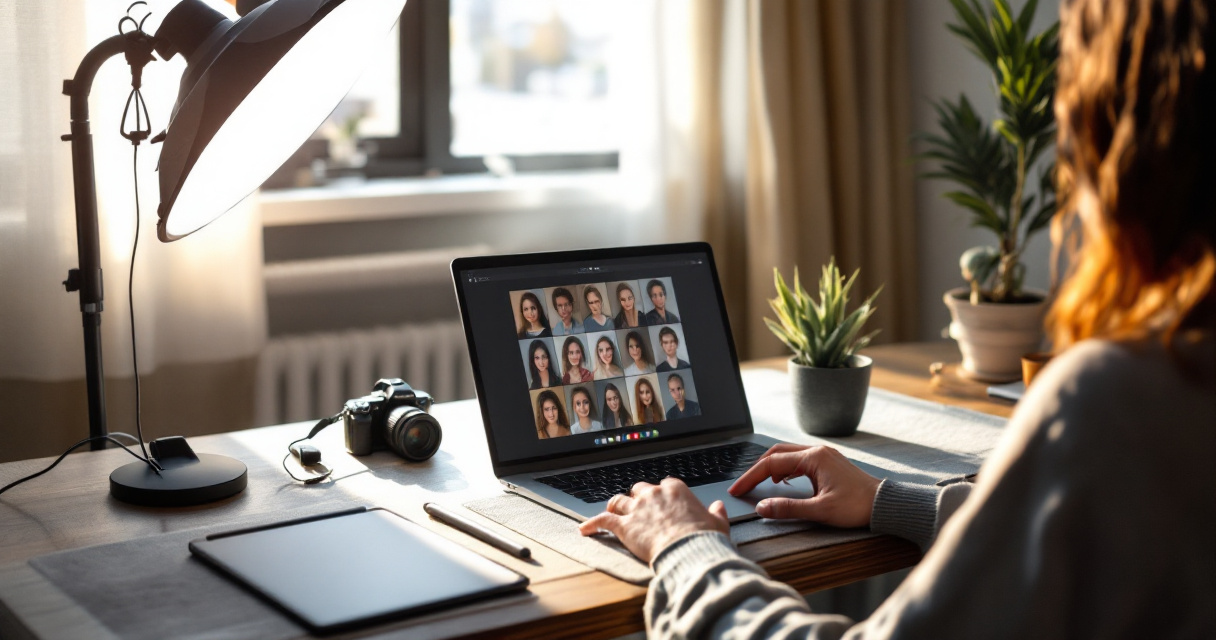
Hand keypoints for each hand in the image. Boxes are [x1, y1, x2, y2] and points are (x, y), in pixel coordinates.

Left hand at [578, 478, 728, 563]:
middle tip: (637, 508)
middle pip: (639, 490)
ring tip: (611, 511)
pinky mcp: (624, 526)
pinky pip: (603, 521)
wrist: (689, 551)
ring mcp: (637, 509)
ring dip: (615, 506)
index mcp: (676, 489)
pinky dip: (592, 524)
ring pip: (619, 501)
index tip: (663, 502)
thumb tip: (719, 506)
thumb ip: (717, 513)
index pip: (665, 485)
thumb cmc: (704, 538)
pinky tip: (584, 529)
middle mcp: (654, 494)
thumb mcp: (718, 524)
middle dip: (637, 498)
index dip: (662, 494)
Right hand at [728, 444, 880, 527]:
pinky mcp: (828, 462)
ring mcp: (824, 455)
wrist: (885, 504)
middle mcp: (817, 451)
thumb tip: (763, 507)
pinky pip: (799, 459)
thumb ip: (789, 508)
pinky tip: (783, 481)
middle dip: (757, 469)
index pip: (772, 464)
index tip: (737, 489)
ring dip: (770, 466)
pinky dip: (784, 468)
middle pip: (776, 453)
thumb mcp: (820, 510)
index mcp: (813, 458)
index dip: (751, 477)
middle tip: (743, 485)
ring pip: (787, 454)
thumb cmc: (857, 506)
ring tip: (759, 483)